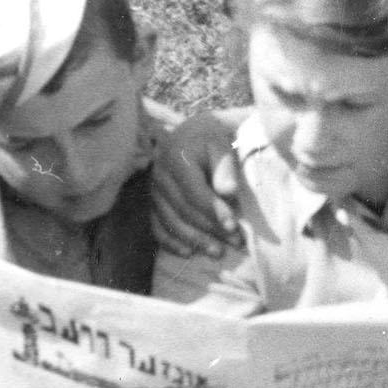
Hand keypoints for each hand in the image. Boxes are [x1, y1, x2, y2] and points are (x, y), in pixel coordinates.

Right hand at [151, 111, 244, 261]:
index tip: (233, 226)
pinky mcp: (152, 203)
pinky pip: (156, 227)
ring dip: (195, 240)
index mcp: (176, 158)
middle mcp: (160, 176)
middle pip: (184, 210)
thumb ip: (226, 168)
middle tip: (236, 242)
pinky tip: (188, 253)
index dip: (214, 211)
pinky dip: (171, 243)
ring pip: (171, 222)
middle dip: (210, 229)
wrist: (188, 135)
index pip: (195, 192)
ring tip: (218, 252)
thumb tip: (229, 192)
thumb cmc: (209, 141)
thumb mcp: (221, 146)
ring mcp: (153, 191)